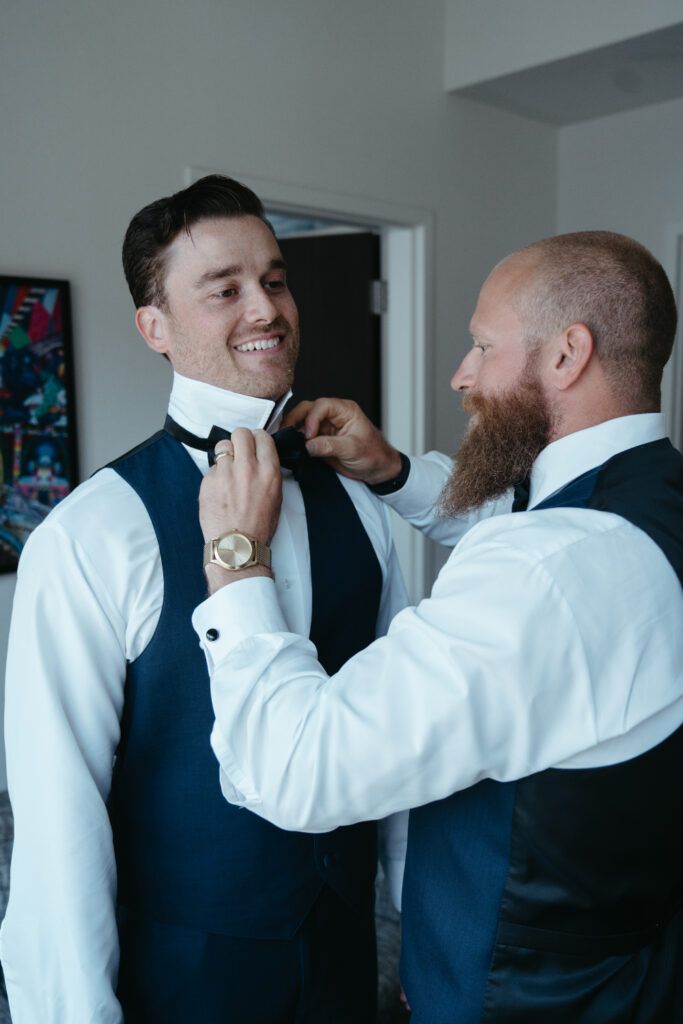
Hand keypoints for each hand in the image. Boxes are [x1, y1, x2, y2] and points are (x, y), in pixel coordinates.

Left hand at [199, 429, 282, 590]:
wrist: (237, 546)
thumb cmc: (258, 527)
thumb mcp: (276, 497)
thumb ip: (269, 473)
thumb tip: (261, 458)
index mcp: (269, 471)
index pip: (262, 436)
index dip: (257, 439)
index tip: (254, 444)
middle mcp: (248, 467)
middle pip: (241, 433)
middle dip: (240, 440)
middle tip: (240, 452)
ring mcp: (226, 473)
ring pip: (223, 447)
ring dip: (226, 456)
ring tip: (228, 472)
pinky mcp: (209, 480)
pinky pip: (212, 467)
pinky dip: (216, 475)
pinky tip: (220, 490)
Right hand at [283, 398, 401, 484]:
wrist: (378, 469)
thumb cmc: (374, 454)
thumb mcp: (353, 449)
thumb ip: (329, 446)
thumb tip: (308, 445)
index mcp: (345, 410)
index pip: (322, 406)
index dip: (312, 419)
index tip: (309, 435)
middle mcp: (334, 416)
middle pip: (308, 409)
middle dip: (295, 419)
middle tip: (287, 433)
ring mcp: (326, 428)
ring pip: (303, 422)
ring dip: (294, 430)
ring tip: (289, 441)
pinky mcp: (321, 440)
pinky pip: (304, 437)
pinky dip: (297, 441)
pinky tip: (293, 447)